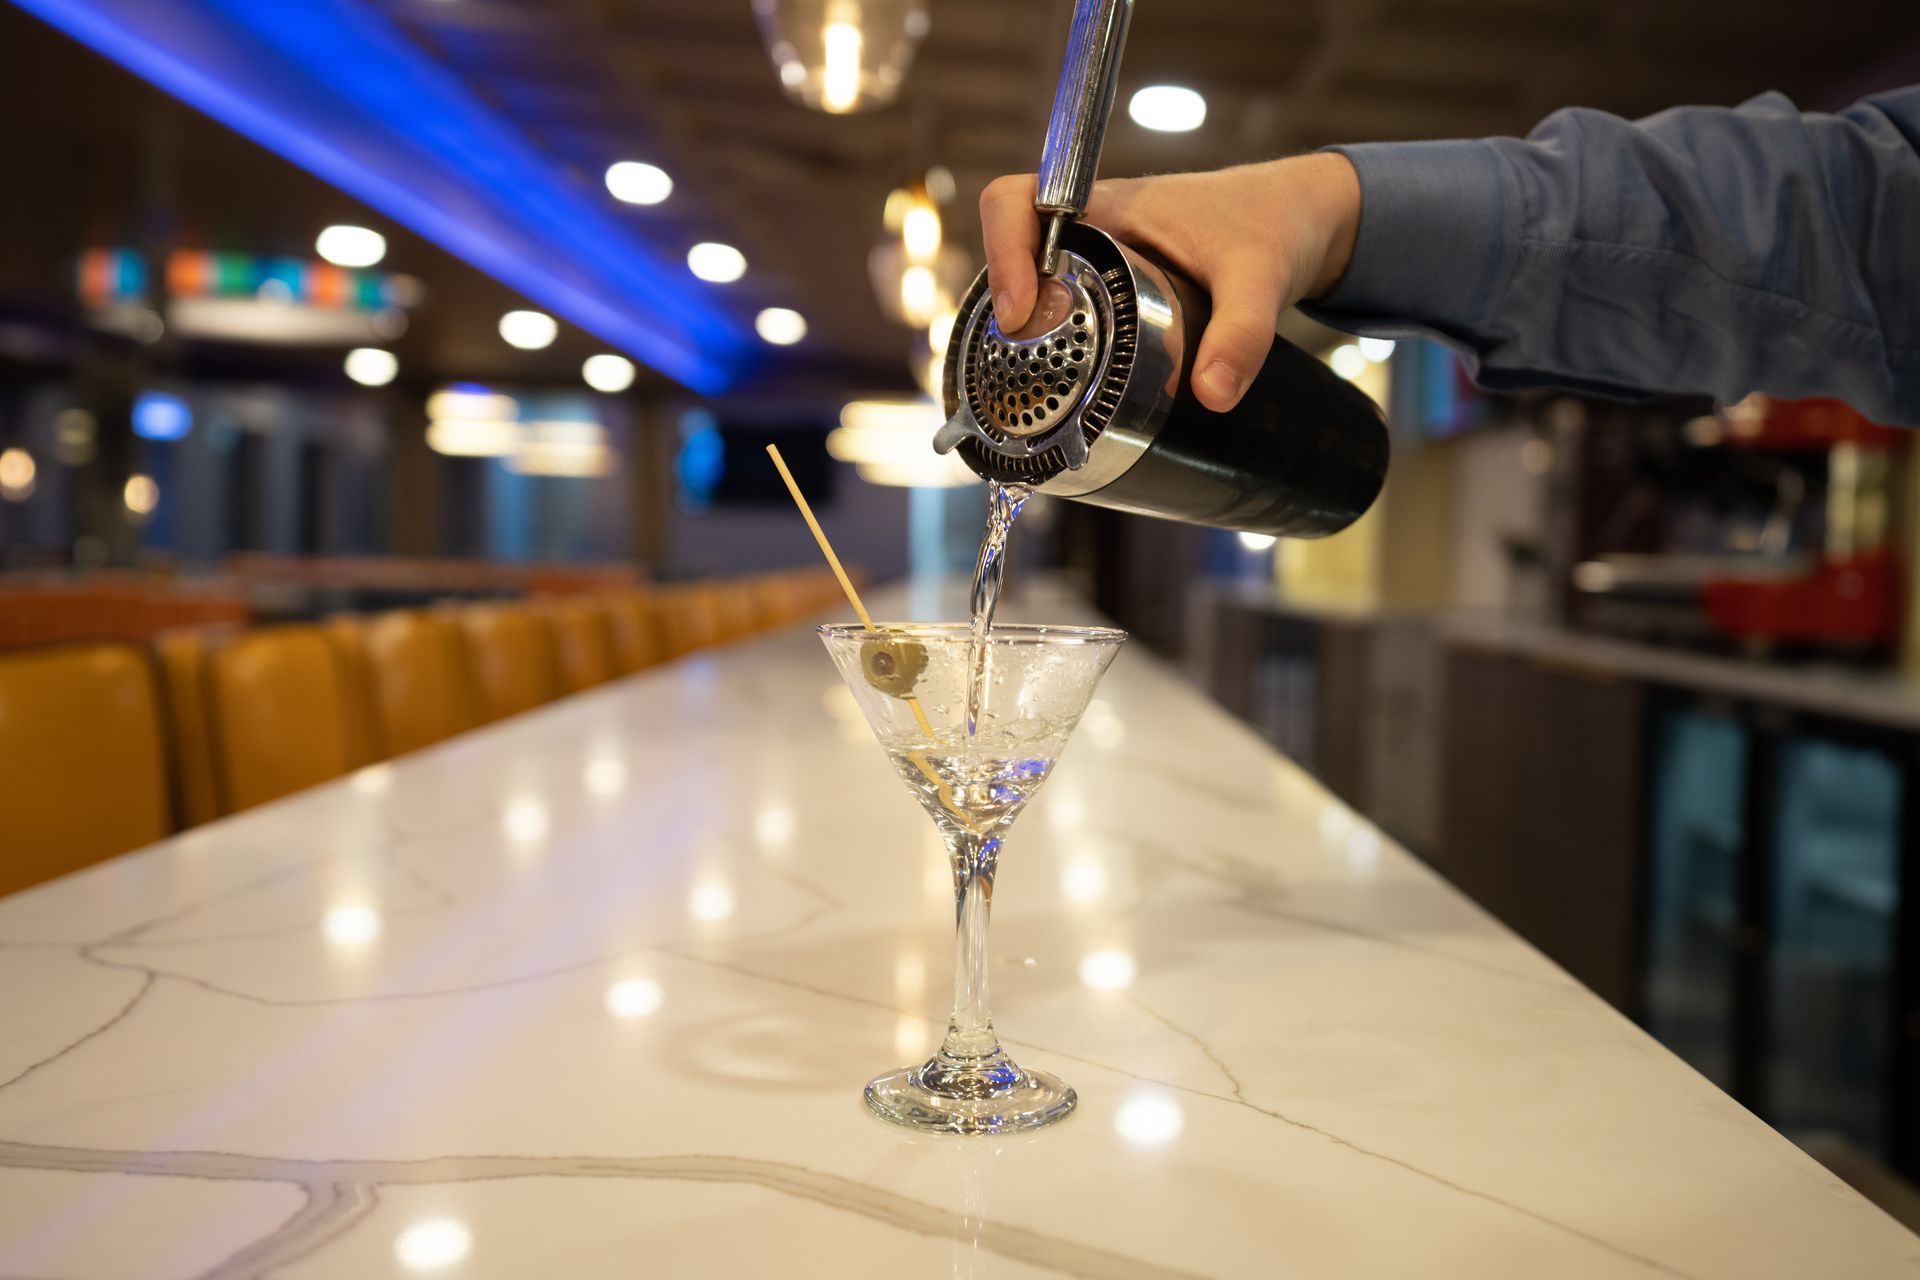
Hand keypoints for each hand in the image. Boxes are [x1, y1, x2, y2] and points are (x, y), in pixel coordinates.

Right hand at [979, 154, 1360, 411]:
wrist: (1300, 217)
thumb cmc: (1275, 223)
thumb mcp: (1262, 279)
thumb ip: (1241, 335)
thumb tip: (1212, 395)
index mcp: (1111, 204)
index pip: (1015, 202)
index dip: (1002, 254)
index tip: (1022, 314)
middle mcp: (1091, 226)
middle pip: (1009, 254)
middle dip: (1007, 308)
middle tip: (1033, 361)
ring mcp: (1096, 256)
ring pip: (1029, 284)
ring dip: (1025, 329)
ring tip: (1041, 377)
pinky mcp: (1110, 284)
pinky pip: (1057, 304)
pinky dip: (1050, 339)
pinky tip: (1065, 377)